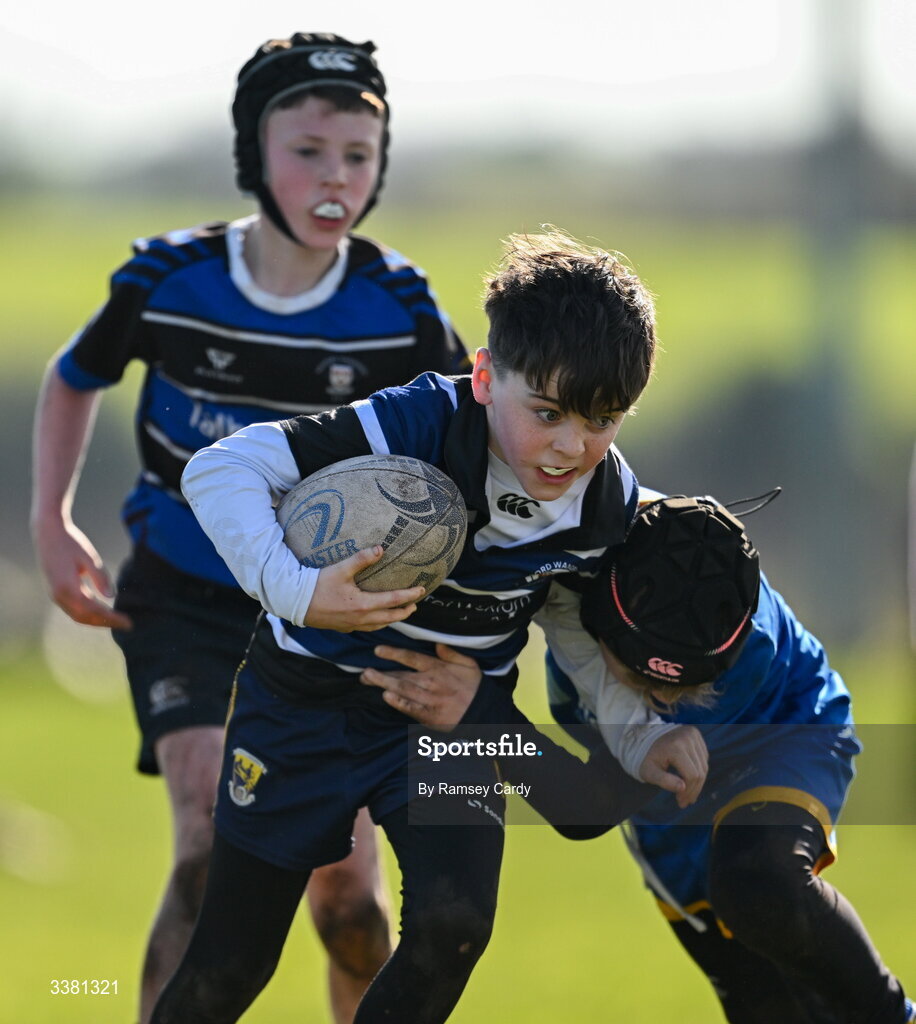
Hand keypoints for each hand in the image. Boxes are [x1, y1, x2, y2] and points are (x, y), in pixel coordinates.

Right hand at [34, 518, 131, 629]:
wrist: (48, 532)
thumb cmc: (71, 542)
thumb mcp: (89, 557)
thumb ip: (100, 577)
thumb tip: (111, 596)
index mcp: (67, 587)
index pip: (93, 610)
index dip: (111, 618)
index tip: (128, 622)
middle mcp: (58, 595)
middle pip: (84, 617)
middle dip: (105, 623)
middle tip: (126, 625)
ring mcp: (55, 595)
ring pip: (77, 615)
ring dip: (96, 620)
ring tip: (116, 621)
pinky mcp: (55, 592)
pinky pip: (73, 609)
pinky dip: (88, 613)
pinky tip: (102, 611)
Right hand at [305, 546, 425, 631]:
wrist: (295, 602)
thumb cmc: (318, 584)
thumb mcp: (341, 569)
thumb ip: (361, 559)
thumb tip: (381, 549)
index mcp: (363, 605)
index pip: (394, 600)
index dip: (410, 595)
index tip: (422, 590)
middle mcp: (361, 618)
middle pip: (390, 617)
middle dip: (405, 611)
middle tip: (415, 605)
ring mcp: (352, 625)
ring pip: (379, 626)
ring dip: (392, 619)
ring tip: (399, 612)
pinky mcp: (343, 627)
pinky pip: (367, 628)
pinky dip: (377, 624)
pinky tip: (375, 619)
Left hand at [360, 643, 481, 729]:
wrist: (483, 712)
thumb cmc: (474, 687)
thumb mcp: (468, 664)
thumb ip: (451, 653)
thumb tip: (437, 644)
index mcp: (438, 668)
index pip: (411, 658)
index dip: (393, 653)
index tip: (377, 650)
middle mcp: (431, 682)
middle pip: (401, 675)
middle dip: (381, 673)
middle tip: (363, 671)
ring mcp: (429, 699)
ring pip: (402, 690)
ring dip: (383, 684)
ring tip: (367, 679)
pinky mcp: (430, 715)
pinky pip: (411, 708)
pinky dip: (399, 703)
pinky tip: (386, 698)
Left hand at [639, 725, 707, 808]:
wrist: (644, 739)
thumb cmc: (646, 759)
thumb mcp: (649, 772)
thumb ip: (664, 781)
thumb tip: (682, 788)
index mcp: (675, 747)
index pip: (691, 775)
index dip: (688, 792)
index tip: (681, 802)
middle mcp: (687, 738)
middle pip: (700, 772)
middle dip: (694, 790)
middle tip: (686, 802)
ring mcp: (692, 734)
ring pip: (704, 766)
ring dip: (698, 783)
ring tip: (688, 794)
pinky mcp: (696, 735)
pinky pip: (703, 758)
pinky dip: (698, 771)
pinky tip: (689, 780)